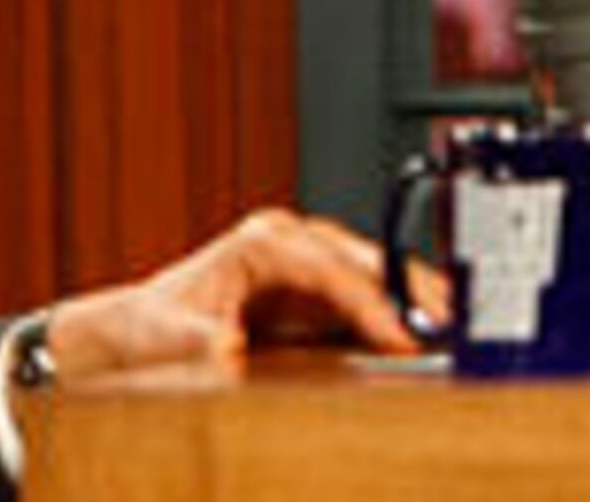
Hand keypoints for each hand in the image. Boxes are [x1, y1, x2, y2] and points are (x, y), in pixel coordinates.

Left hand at [41, 209, 421, 378]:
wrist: (136, 330)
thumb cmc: (150, 323)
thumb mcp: (166, 333)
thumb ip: (196, 341)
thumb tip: (224, 348)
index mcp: (260, 242)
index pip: (331, 270)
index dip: (370, 302)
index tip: (400, 333)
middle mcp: (286, 242)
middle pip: (361, 259)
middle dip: (409, 287)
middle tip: (451, 319)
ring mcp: (301, 261)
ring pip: (370, 269)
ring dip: (410, 293)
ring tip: (453, 321)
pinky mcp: (309, 288)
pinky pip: (362, 292)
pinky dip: (395, 308)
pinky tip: (423, 328)